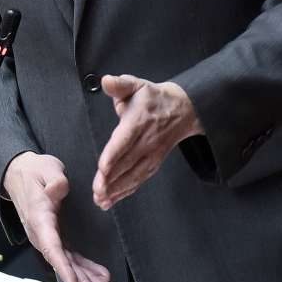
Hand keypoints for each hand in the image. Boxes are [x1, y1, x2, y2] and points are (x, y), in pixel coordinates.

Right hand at [3, 152, 110, 281]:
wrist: (19, 172)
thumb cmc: (34, 171)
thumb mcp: (46, 168)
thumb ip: (54, 179)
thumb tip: (59, 187)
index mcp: (39, 216)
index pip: (50, 245)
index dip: (62, 266)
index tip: (73, 281)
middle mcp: (41, 231)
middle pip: (60, 259)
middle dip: (77, 276)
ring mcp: (47, 235)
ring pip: (65, 260)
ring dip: (83, 274)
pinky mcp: (54, 235)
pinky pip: (68, 255)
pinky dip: (82, 266)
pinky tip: (96, 274)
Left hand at [92, 75, 203, 210]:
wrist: (183, 110)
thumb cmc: (153, 98)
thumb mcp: (137, 84)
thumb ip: (120, 84)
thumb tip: (106, 81)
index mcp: (139, 121)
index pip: (125, 140)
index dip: (114, 154)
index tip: (103, 167)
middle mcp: (146, 141)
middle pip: (127, 163)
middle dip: (111, 179)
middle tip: (97, 191)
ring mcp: (151, 155)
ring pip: (133, 175)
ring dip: (117, 190)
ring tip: (101, 200)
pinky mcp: (153, 164)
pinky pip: (139, 180)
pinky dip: (126, 192)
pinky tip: (112, 200)